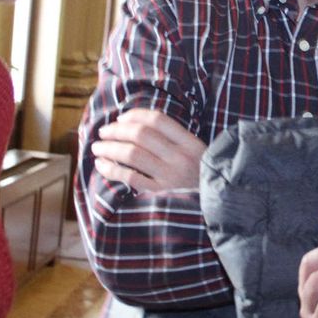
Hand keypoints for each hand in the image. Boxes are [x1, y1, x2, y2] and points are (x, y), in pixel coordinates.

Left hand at [89, 108, 205, 191]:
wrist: (220, 203)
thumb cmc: (202, 175)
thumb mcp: (196, 152)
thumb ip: (173, 139)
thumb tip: (133, 124)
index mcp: (190, 142)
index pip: (157, 120)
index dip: (134, 115)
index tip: (120, 118)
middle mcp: (180, 157)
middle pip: (140, 135)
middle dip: (116, 131)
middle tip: (103, 132)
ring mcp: (170, 177)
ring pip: (132, 154)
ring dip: (109, 148)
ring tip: (97, 148)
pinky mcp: (161, 195)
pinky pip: (130, 178)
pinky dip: (112, 170)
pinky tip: (101, 165)